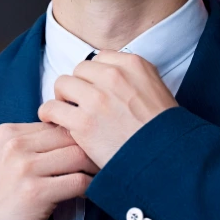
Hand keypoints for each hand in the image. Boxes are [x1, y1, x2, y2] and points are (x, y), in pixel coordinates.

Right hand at [0, 122, 98, 219]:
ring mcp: (24, 168)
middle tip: (104, 163)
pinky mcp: (35, 192)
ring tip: (101, 177)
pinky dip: (91, 187)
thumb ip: (30, 144)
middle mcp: (14, 145)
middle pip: (70, 136)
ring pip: (78, 156)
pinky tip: (90, 194)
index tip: (89, 150)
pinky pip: (78, 182)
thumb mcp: (4, 160)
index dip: (77, 137)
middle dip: (91, 149)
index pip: (56, 124)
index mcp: (7, 133)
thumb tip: (73, 136)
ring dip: (95, 168)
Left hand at [37, 51, 177, 168]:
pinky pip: (52, 108)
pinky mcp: (83, 122)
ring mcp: (97, 98)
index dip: (94, 77)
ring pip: (62, 85)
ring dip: (62, 98)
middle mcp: (114, 76)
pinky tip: (55, 122)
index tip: (95, 90)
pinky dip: (50, 115)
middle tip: (80, 104)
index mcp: (133, 65)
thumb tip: (106, 75)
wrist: (169, 160)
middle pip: (79, 70)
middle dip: (78, 86)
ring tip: (67, 112)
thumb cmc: (164, 131)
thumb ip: (132, 77)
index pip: (99, 59)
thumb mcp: (157, 90)